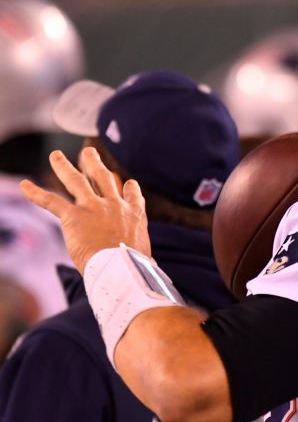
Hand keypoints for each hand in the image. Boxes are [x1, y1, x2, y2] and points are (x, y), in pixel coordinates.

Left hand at [20, 148, 151, 274]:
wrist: (122, 267)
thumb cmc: (136, 268)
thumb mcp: (146, 256)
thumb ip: (142, 255)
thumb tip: (148, 268)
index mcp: (135, 214)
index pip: (132, 193)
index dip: (128, 187)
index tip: (127, 183)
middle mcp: (115, 205)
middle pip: (103, 178)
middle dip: (94, 164)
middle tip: (88, 153)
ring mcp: (94, 207)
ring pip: (76, 181)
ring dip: (63, 166)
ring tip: (55, 155)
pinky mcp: (74, 216)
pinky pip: (52, 201)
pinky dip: (36, 193)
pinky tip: (24, 185)